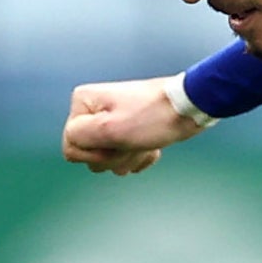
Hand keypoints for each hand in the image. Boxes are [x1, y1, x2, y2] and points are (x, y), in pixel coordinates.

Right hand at [61, 78, 205, 175]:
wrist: (190, 109)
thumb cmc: (153, 118)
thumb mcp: (109, 129)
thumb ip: (78, 137)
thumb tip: (71, 146)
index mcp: (82, 103)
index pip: (71, 146)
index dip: (95, 152)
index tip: (117, 141)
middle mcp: (93, 110)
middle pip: (90, 155)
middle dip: (114, 155)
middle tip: (134, 141)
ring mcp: (112, 122)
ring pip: (109, 159)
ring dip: (130, 157)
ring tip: (146, 143)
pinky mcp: (130, 132)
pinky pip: (126, 157)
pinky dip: (141, 156)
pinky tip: (154, 147)